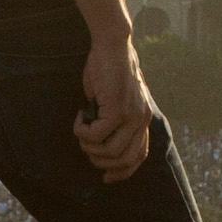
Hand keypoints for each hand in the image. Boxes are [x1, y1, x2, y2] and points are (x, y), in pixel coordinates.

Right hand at [72, 33, 157, 181]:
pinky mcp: (117, 109)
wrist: (112, 45)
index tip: (106, 177)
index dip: (123, 171)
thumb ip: (114, 118)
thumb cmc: (108, 68)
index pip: (139, 155)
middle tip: (86, 148)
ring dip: (89, 146)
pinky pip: (96, 135)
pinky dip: (83, 131)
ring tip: (81, 130)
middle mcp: (141, 119)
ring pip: (109, 151)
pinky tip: (79, 118)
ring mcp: (131, 115)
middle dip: (102, 162)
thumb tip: (98, 139)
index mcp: (143, 118)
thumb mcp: (115, 98)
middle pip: (125, 159)